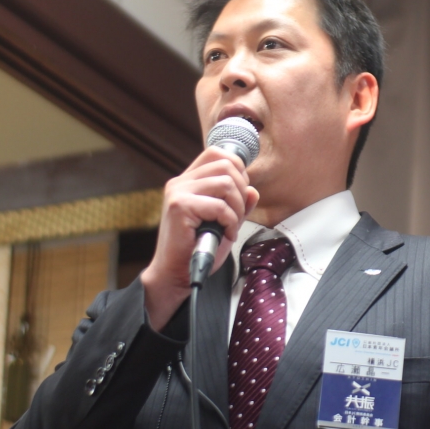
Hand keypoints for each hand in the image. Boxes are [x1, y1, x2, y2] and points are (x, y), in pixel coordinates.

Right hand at [141, 147, 258, 330]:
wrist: (176, 275)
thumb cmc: (197, 250)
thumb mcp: (224, 223)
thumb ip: (238, 205)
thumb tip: (253, 190)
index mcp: (188, 181)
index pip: (216, 153)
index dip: (237, 168)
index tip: (240, 194)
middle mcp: (180, 182)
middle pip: (226, 164)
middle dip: (242, 190)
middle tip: (238, 214)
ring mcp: (178, 193)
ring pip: (226, 183)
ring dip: (238, 208)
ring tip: (232, 226)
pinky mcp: (179, 207)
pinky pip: (219, 206)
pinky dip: (230, 222)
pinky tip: (226, 235)